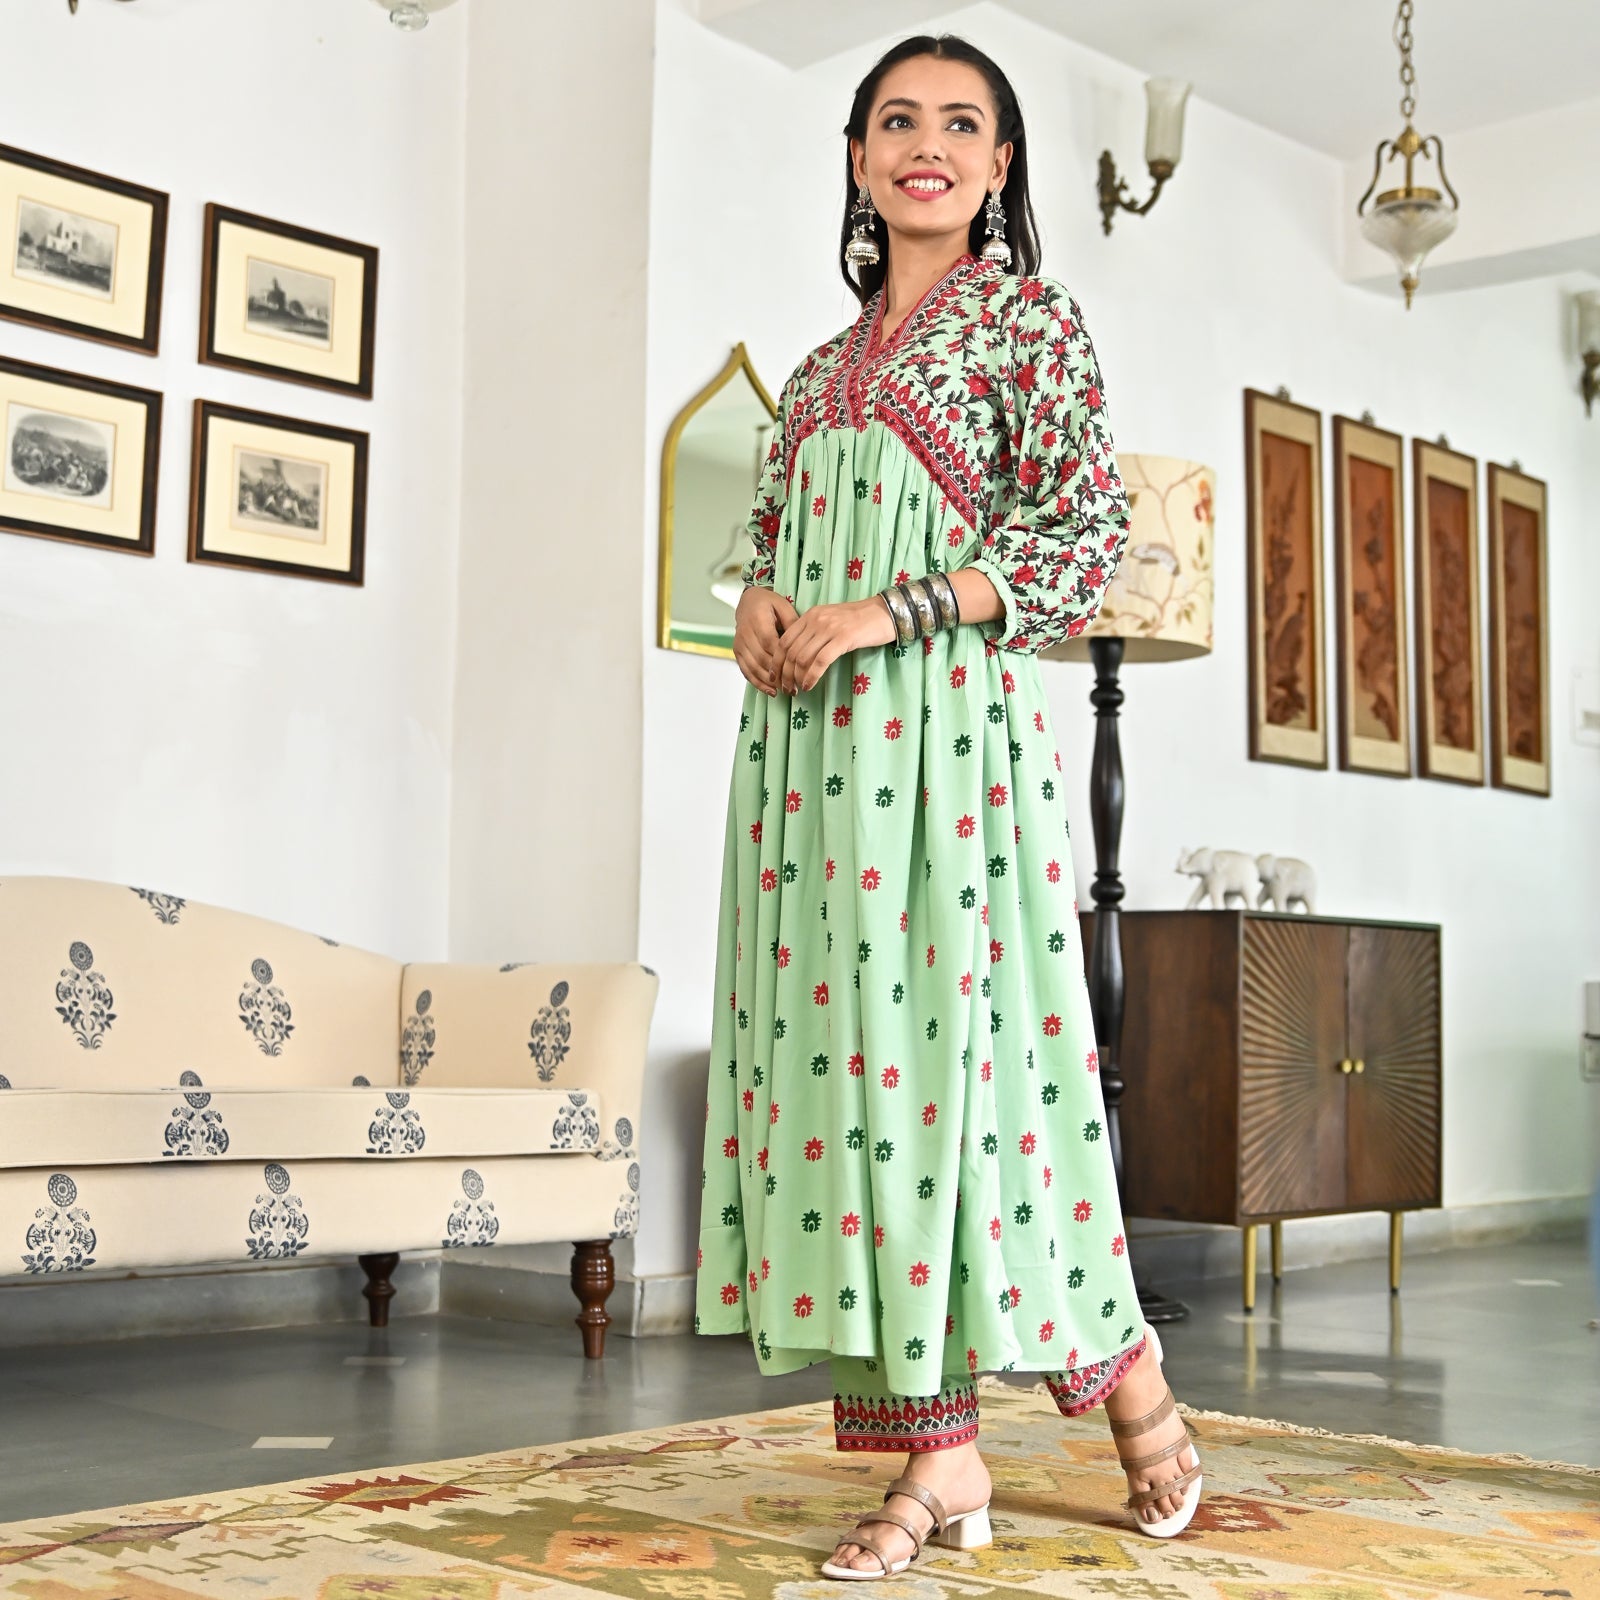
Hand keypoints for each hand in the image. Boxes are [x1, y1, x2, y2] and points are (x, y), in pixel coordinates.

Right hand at [733, 585, 798, 695]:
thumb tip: (802, 642)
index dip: (782, 660)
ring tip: (785, 691)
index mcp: (758, 620)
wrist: (748, 602)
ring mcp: (739, 643)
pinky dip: (757, 683)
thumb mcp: (784, 606)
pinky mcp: (737, 651)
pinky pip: (746, 670)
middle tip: (794, 686)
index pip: (770, 643)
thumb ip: (792, 623)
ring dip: (769, 682)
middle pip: (762, 658)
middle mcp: (745, 633)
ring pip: (753, 667)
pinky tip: (770, 691)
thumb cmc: (769, 604)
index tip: (797, 671)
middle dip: (778, 675)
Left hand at [773, 597, 897, 693]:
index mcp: (810, 615)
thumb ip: (813, 632)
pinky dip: (812, 676)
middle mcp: (816, 620)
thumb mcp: (830, 620)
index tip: (775, 677)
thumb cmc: (859, 620)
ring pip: (802, 658)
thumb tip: (796, 657)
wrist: (884, 613)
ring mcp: (829, 628)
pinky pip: (820, 661)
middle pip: (790, 652)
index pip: (783, 641)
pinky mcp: (843, 638)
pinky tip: (810, 686)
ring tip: (797, 690)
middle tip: (786, 689)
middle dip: (784, 674)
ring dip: (796, 678)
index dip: (776, 662)